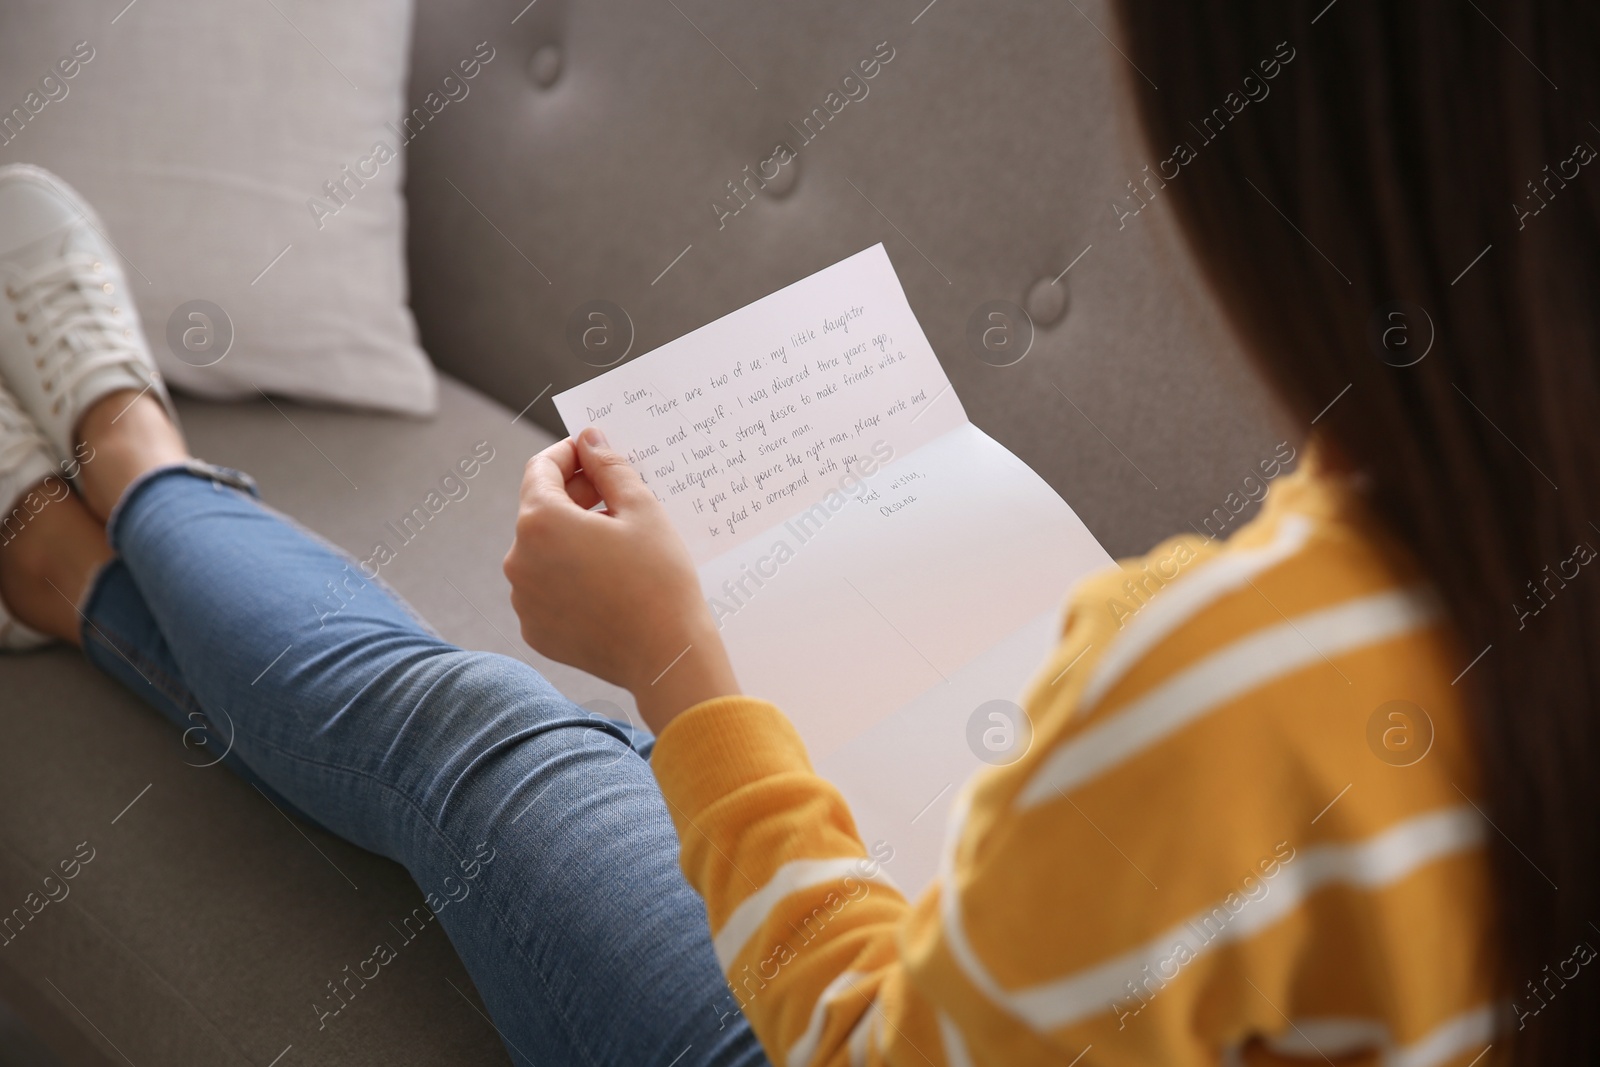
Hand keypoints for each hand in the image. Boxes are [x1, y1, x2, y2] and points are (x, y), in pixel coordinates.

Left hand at [503, 426, 739, 732]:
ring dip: (571, 539)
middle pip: (540, 511)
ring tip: (617, 544)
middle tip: (617, 497)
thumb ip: (609, 466)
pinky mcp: (535, 630)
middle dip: (575, 497)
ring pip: (542, 551)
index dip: (569, 455)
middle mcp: (518, 560)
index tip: (595, 454)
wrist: (666, 656)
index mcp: (540, 522)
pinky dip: (568, 577)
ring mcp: (523, 600)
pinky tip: (607, 582)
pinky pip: (546, 589)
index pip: (540, 468)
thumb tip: (590, 439)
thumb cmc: (659, 579)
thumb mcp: (642, 509)